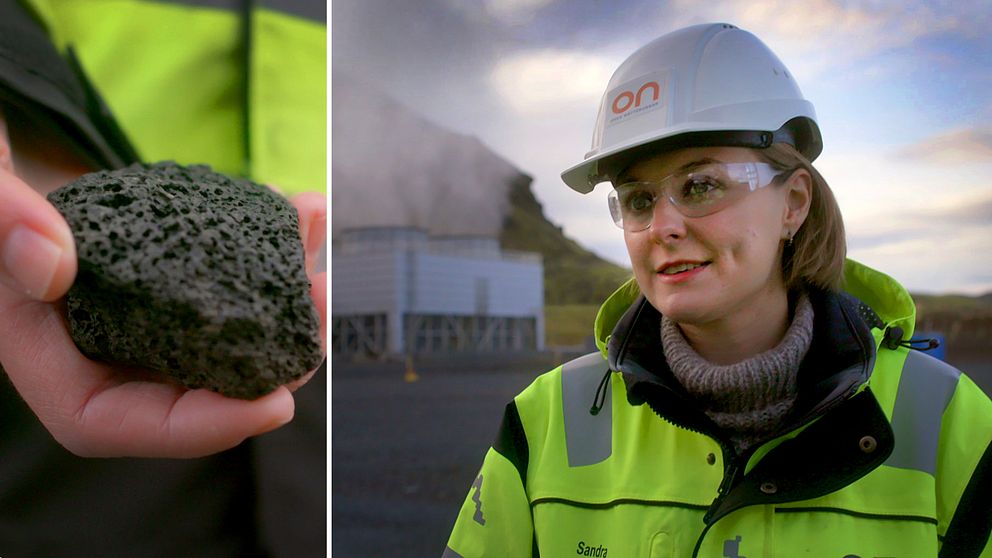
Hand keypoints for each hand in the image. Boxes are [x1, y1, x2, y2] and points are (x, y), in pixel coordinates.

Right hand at [0, 166, 326, 457]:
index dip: (202, 426)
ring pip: (228, 332)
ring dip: (285, 299)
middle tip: (319, 309)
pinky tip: (301, 208)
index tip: (275, 406)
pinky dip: (270, 248)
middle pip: (196, 385)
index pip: (118, 424)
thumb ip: (4, 228)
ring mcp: (148, 319)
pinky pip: (230, 279)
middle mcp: (107, 350)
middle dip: (271, 360)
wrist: (11, 183)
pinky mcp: (176, 282)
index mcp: (52, 361)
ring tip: (318, 252)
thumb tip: (52, 262)